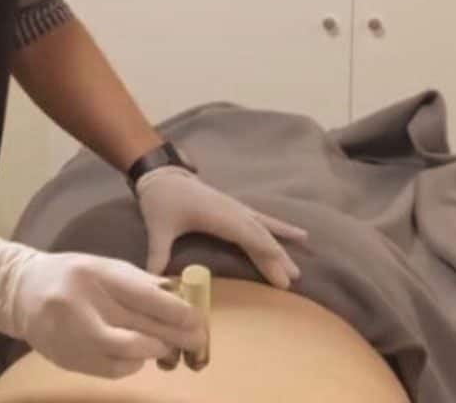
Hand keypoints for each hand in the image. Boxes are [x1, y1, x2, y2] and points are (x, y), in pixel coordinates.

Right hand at [0, 236, 206, 378]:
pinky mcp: (69, 359)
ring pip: (127, 354)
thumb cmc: (72, 274)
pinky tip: (139, 356)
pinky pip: (112, 369)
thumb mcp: (104, 266)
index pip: (142, 296)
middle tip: (196, 341)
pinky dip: (132, 364)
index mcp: (95, 274)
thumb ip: (137, 281)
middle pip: (138, 328)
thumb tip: (176, 294)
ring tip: (168, 348)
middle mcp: (83, 305)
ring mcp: (73, 335)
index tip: (196, 319)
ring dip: (154, 353)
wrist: (23, 292)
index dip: (174, 311)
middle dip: (172, 336)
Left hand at [135, 166, 308, 287]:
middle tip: (292, 280)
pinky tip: (299, 234)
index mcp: (216, 214)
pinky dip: (280, 228)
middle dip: (276, 258)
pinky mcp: (235, 208)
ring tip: (297, 269)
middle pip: (259, 235)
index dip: (264, 252)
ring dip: (280, 248)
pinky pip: (262, 220)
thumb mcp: (158, 227)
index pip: (246, 235)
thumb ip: (158, 253)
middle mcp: (231, 210)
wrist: (161, 173)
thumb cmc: (160, 199)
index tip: (281, 272)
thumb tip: (156, 282)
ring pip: (264, 229)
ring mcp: (235, 208)